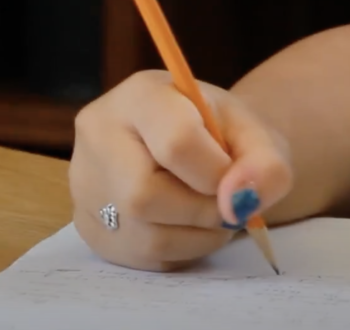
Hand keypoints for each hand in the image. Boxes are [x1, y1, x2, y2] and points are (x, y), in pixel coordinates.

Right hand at [69, 70, 293, 270]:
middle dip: (200, 209)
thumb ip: (264, 163)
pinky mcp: (87, 223)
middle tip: (222, 202)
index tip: (233, 176)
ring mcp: (84, 182)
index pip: (175, 142)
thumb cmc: (220, 135)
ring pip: (143, 233)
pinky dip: (178, 249)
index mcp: (139, 96)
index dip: (217, 173)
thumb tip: (240, 201)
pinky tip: (185, 226)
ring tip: (208, 213)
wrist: (193, 145)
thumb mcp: (254, 133)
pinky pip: (139, 254)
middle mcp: (98, 133)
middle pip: (144, 194)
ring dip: (195, 235)